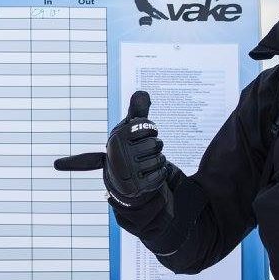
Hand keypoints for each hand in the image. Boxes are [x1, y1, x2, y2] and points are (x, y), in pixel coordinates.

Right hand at [55, 91, 173, 208]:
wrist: (120, 179)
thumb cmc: (126, 148)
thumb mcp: (128, 129)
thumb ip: (137, 111)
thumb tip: (142, 93)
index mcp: (118, 137)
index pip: (148, 127)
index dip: (150, 129)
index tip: (142, 134)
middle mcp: (120, 154)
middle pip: (155, 143)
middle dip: (155, 146)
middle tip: (144, 150)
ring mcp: (128, 171)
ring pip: (159, 159)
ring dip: (157, 160)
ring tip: (146, 161)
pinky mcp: (137, 186)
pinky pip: (160, 174)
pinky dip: (160, 172)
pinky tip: (151, 172)